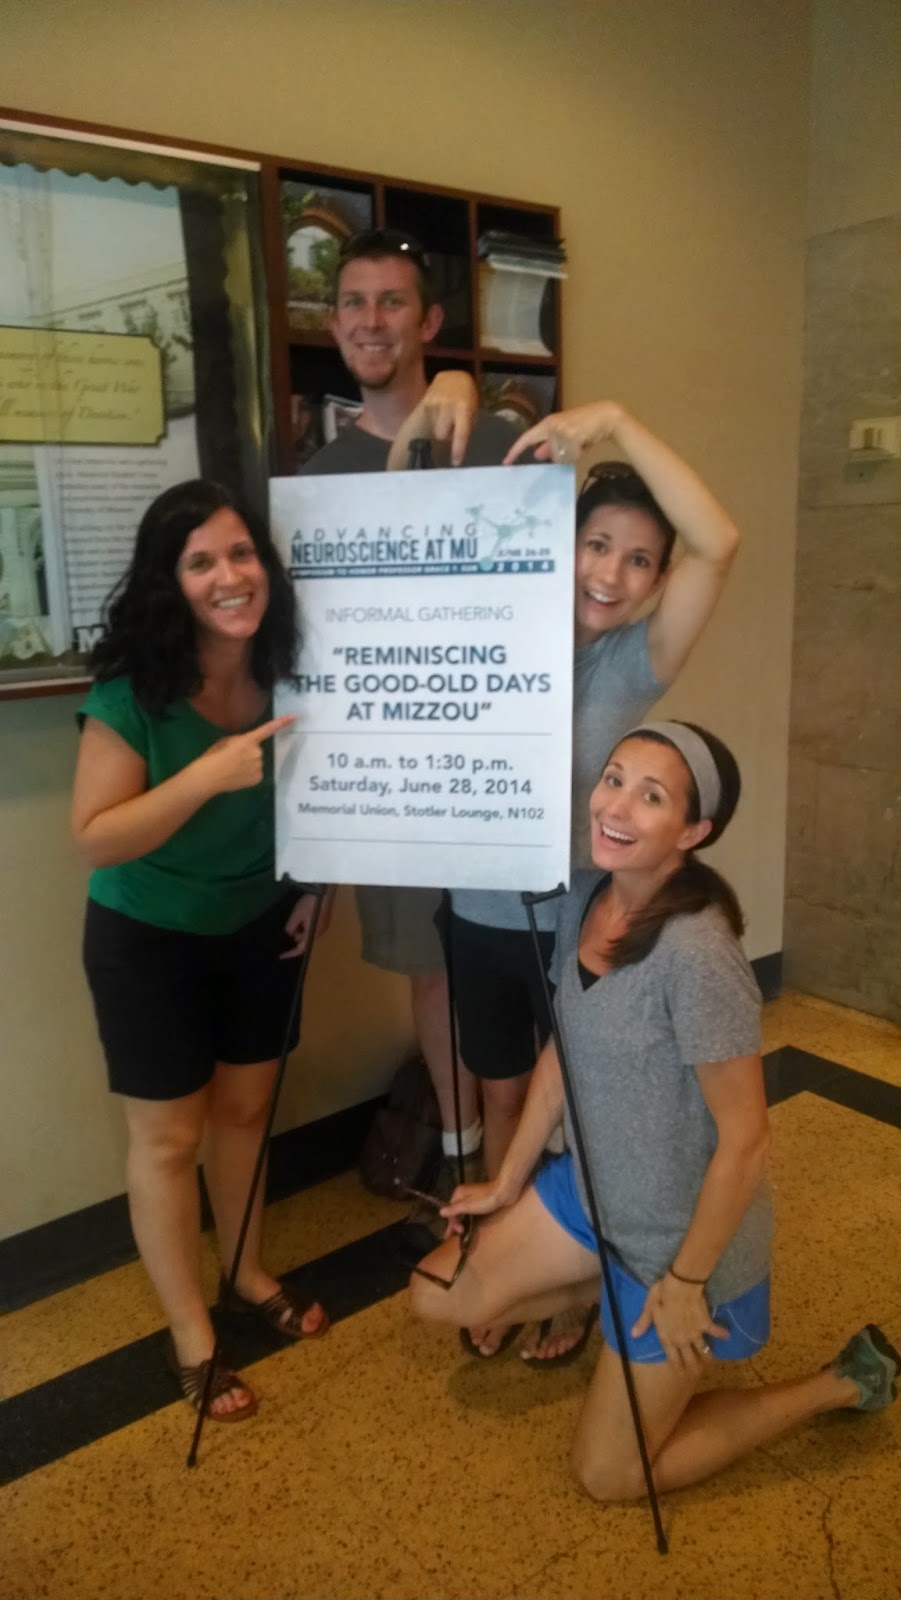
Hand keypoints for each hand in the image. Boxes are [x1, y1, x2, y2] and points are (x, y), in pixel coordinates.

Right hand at [195, 714, 294, 796]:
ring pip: (257, 762)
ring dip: (248, 764)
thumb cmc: (214, 756)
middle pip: (257, 750)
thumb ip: (240, 741)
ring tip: (233, 768)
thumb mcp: (226, 741)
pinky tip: (237, 776)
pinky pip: (256, 773)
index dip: (281, 722)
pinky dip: (249, 774)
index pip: (267, 729)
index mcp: (248, 740)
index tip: (294, 717)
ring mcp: (259, 766)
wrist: (209, 776)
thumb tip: (247, 745)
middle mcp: (257, 752)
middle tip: (233, 758)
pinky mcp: (258, 778)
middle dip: (248, 753)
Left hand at [281, 886, 334, 958]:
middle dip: (296, 935)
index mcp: (312, 933)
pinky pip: (313, 928)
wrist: (325, 892)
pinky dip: (306, 925)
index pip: (300, 949)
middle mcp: (319, 933)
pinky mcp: (324, 921)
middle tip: (290, 925)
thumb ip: (291, 927)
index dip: (290, 953)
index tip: (281, 956)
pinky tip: (303, 915)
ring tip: (297, 917)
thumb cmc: (310, 904)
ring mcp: (323, 927)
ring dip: (301, 929)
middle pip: (305, 940)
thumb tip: (288, 935)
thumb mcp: (296, 915)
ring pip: (308, 933)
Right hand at [387, 371, 478, 470]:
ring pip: (434, 427)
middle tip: (450, 429)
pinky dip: (435, 420)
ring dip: (440, 427)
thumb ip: (467, 423)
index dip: (458, 449)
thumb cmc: (468, 394)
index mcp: (463, 407)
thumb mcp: (472, 407)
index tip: (455, 462)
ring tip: (445, 416)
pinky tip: (439, 411)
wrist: (453, 375)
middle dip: (445, 436)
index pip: (461, 432)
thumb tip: (459, 440)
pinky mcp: (425, 401)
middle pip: (441, 435)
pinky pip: (429, 419)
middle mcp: (447, 405)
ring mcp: (434, 402)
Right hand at [441, 1177, 514, 1228]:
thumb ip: (454, 1209)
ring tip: (460, 1233)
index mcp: (458, 1193)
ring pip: (463, 1211)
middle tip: (456, 1236)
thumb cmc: (486, 1199)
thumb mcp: (468, 1206)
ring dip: (461, 1221)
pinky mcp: (481, 1200)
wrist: (505, 1191)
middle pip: (455, 1210)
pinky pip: (470, 1211)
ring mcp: (472, 1196)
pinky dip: (468, 1218)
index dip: (451, 1223)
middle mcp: (463, 1194)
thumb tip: (440, 1212)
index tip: (455, 1234)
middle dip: (455, 1224)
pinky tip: (469, 1224)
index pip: (450, 1210)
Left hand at [504, 401, 626, 465]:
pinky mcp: (572, 436)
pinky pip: (570, 455)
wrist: (605, 416)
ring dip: (571, 454)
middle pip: (548, 452)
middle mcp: (552, 425)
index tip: (506, 462)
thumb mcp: (563, 435)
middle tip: (576, 444)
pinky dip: (578, 453)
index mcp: (547, 423)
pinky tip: (585, 443)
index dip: (516, 450)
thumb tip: (536, 454)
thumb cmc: (584, 426)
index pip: (527, 438)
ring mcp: (561, 431)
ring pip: (560, 456)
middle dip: (561, 454)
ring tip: (581, 442)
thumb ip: (549, 444)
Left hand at [630, 1273, 728, 1369]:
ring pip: (703, 1349)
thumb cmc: (662, 1295)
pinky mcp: (706, 1323)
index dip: (677, 1367)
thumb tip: (633, 1335)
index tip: (682, 1375)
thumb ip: (643, 1322)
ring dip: (707, 1355)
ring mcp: (695, 1333)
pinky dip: (722, 1333)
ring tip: (709, 1361)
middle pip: (689, 1358)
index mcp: (667, 1337)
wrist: (681, 1286)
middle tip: (696, 1374)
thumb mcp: (649, 1307)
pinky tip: (727, 1335)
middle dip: (693, 1368)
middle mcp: (682, 1339)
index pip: (673, 1358)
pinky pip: (716, 1331)